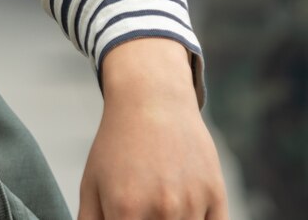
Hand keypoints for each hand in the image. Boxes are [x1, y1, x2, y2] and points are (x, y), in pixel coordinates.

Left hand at [79, 38, 227, 219]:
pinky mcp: (216, 195)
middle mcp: (162, 210)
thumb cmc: (117, 145)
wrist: (152, 100)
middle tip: (144, 209)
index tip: (126, 218)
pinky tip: (185, 210)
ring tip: (160, 201)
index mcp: (125, 210)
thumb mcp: (92, 184)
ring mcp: (192, 203)